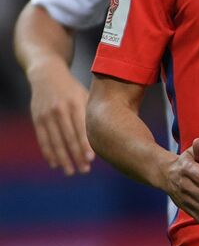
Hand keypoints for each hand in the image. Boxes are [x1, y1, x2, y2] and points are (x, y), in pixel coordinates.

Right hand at [26, 56, 94, 175]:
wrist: (47, 74)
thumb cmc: (74, 88)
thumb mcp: (86, 95)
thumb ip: (94, 112)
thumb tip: (113, 130)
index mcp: (75, 103)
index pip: (81, 128)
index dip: (85, 144)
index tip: (92, 159)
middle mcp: (60, 110)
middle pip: (68, 137)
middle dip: (76, 155)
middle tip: (85, 170)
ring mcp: (46, 115)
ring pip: (55, 141)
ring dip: (62, 158)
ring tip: (70, 171)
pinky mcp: (37, 118)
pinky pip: (43, 139)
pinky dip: (48, 152)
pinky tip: (54, 164)